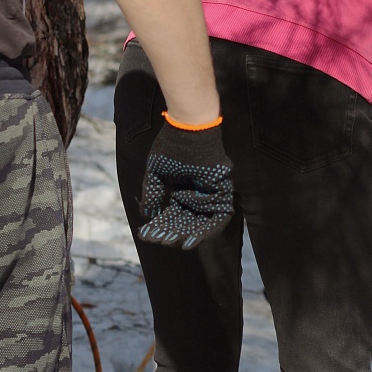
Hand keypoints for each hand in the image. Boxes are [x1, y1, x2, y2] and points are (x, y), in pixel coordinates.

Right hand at [138, 117, 234, 249]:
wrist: (190, 128)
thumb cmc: (172, 146)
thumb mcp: (156, 172)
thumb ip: (153, 193)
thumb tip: (149, 215)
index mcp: (181, 189)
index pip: (172, 214)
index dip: (161, 226)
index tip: (148, 235)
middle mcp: (196, 193)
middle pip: (187, 220)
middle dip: (174, 233)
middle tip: (163, 241)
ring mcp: (210, 193)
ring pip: (203, 221)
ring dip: (192, 234)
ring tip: (179, 243)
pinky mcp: (222, 191)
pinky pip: (220, 215)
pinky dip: (209, 228)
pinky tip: (194, 237)